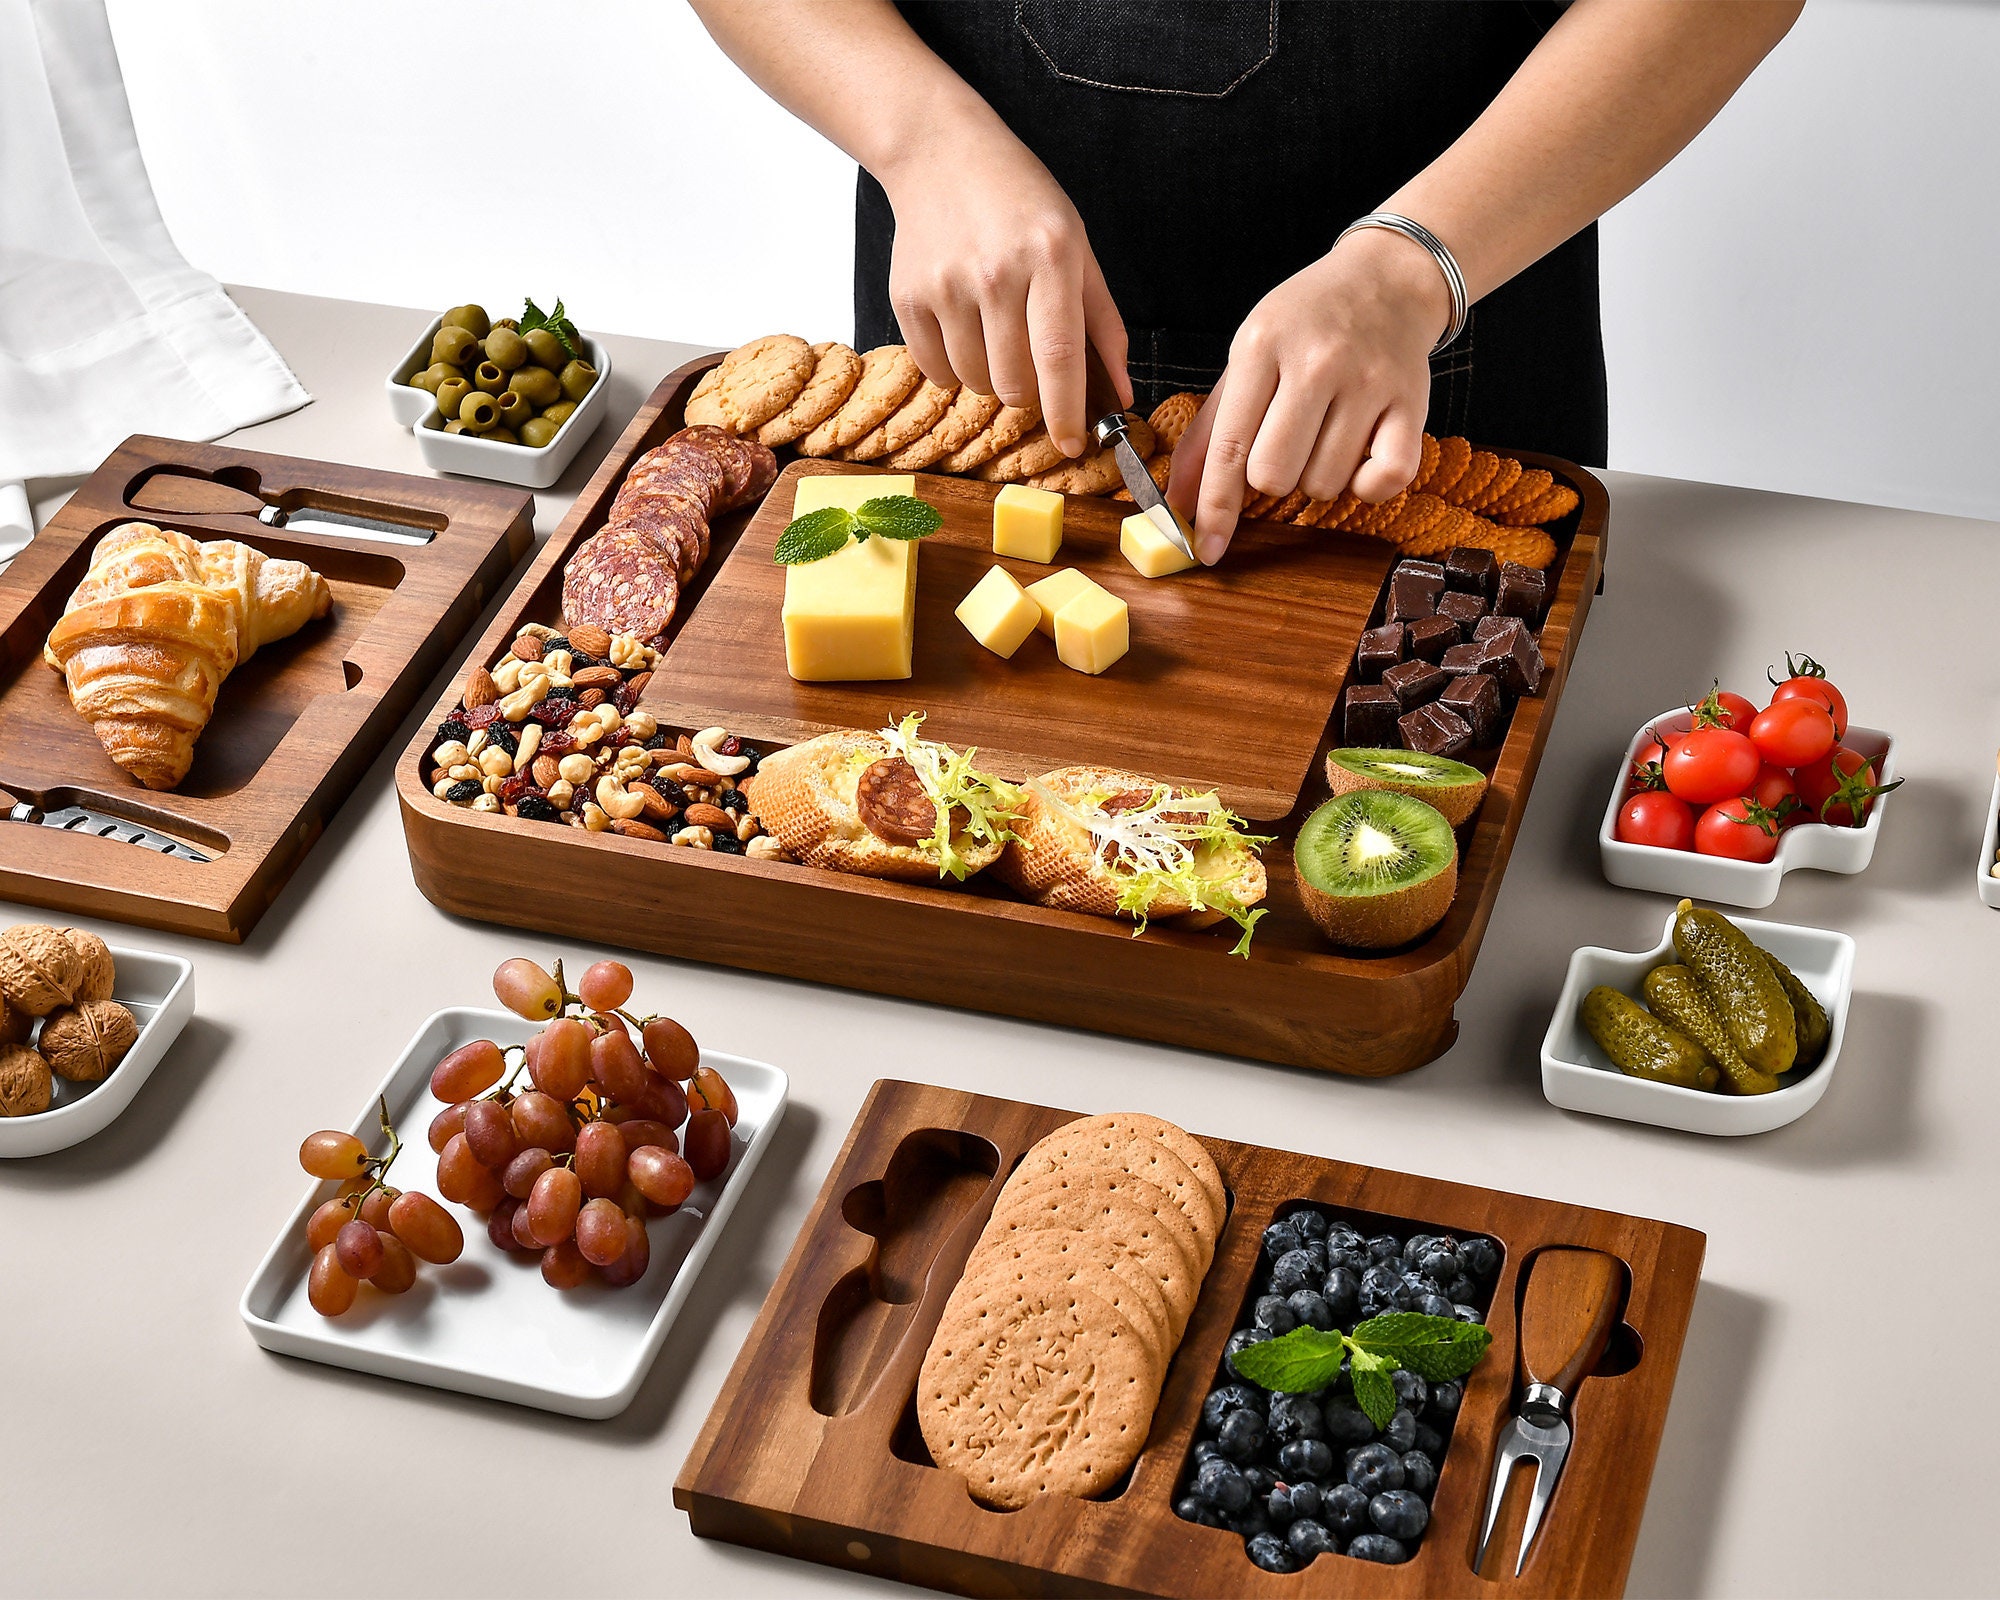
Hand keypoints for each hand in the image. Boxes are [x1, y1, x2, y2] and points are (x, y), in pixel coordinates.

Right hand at [879, 129, 1130, 456]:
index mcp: (1050, 257)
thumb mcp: (1078, 249)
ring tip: (995, 331)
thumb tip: (1121, 395)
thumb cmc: (1021, 203)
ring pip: (976, 383)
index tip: (1074, 446)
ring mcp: (947, 285)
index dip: (1067, 412)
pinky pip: (937, 371)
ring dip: (992, 377)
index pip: (1060, 357)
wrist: (942, 154)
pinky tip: (963, 327)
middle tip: (1031, 362)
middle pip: (1015, 384)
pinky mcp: (908, 296)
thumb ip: (1102, 325)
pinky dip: (955, 368)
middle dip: (1030, 393)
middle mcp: (996, 272)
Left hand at [1167, 228, 1451, 564]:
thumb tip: (1178, 502)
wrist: (1385, 281)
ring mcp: (1368, 381)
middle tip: (1287, 440)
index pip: (1229, 448)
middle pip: (1274, 476)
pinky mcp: (1413, 402)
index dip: (1214, 508)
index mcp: (1261, 346)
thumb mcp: (1247, 358)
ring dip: (1317, 475)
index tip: (1204, 550)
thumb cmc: (1304, 326)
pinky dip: (1367, 485)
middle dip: (1271, 478)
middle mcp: (1316, 362)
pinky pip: (1383, 482)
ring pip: (1324, 484)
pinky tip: (1361, 454)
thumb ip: (1210, 432)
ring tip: (1326, 430)